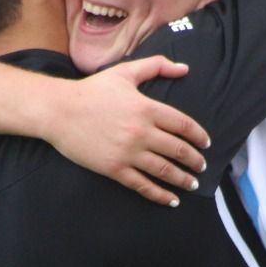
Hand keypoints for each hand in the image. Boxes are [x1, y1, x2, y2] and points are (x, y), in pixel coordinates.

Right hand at [43, 56, 207, 207]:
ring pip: (164, 170)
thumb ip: (157, 66)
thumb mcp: (125, 72)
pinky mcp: (114, 168)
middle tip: (202, 167)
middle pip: (178, 150)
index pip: (183, 125)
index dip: (199, 136)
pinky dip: (160, 194)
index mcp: (147, 108)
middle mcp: (141, 132)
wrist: (59, 111)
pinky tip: (172, 200)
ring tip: (192, 184)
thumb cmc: (92, 90)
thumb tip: (185, 68)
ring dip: (183, 179)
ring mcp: (128, 152)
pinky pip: (143, 185)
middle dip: (194, 161)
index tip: (206, 144)